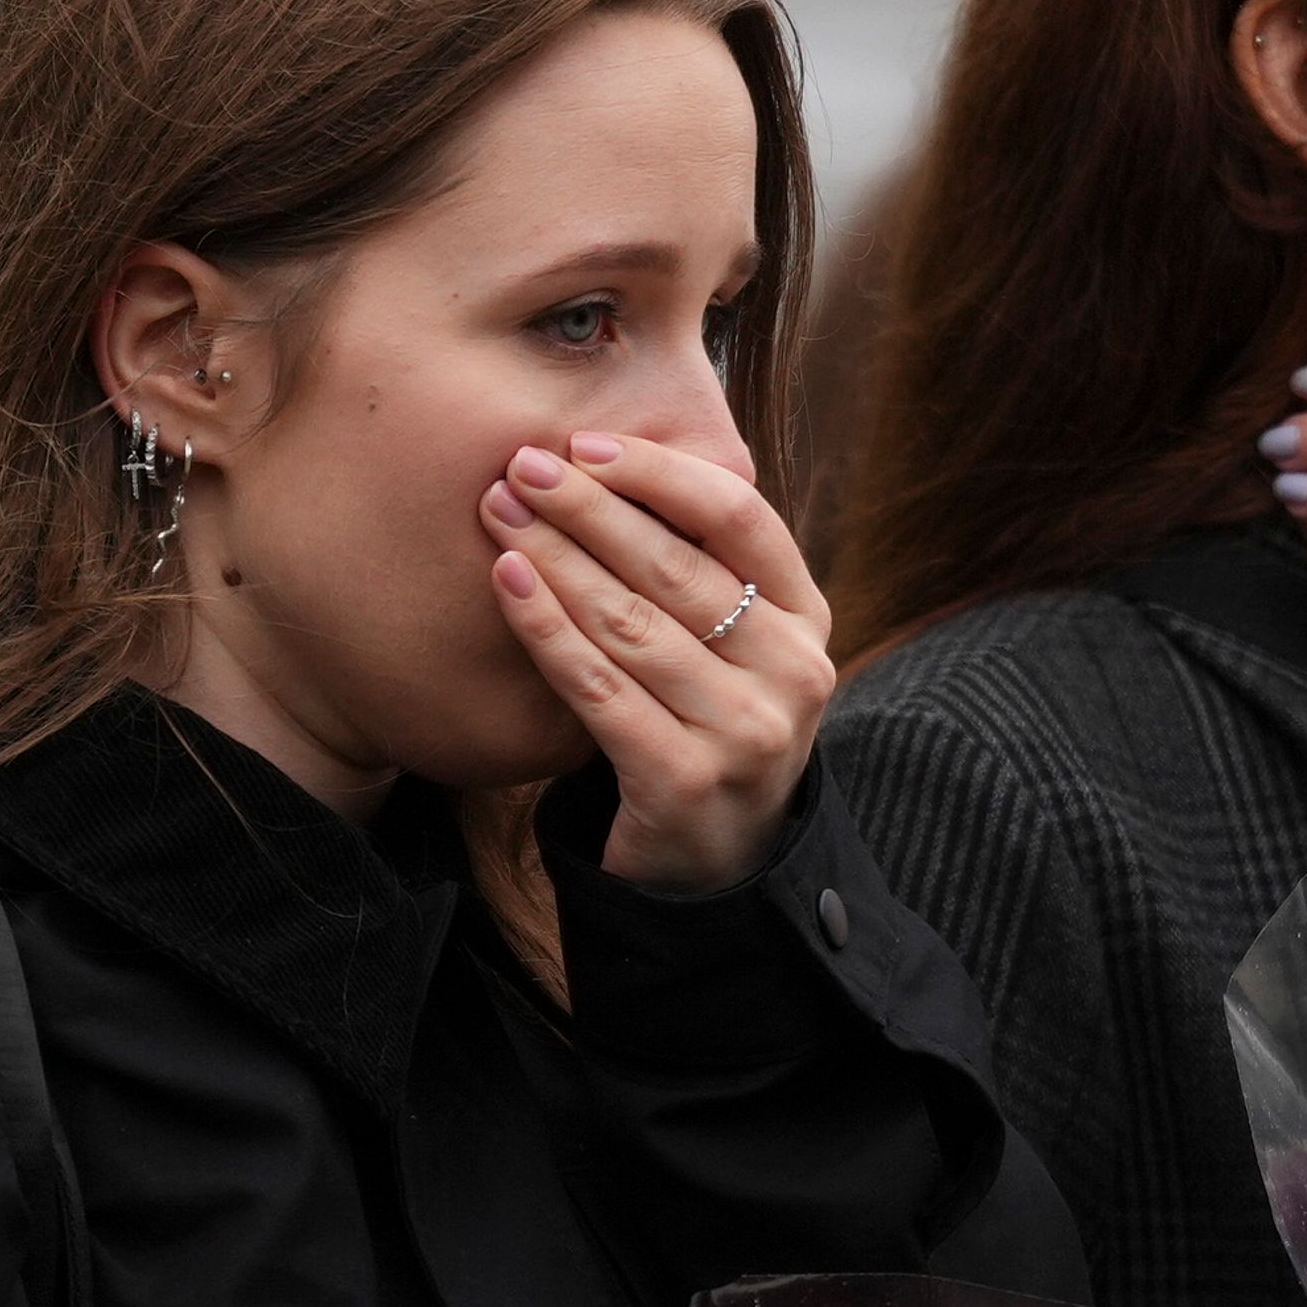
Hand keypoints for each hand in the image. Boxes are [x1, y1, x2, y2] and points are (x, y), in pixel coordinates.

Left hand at [480, 431, 836, 893]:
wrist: (716, 862)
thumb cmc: (706, 722)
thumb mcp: (736, 644)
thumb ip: (702, 566)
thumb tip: (610, 454)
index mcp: (807, 619)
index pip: (740, 518)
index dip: (660, 472)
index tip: (587, 444)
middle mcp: (792, 672)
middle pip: (678, 566)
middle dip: (590, 507)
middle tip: (522, 464)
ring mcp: (745, 732)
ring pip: (632, 623)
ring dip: (557, 557)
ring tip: (500, 511)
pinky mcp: (684, 780)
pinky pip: (600, 689)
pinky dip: (548, 629)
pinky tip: (508, 583)